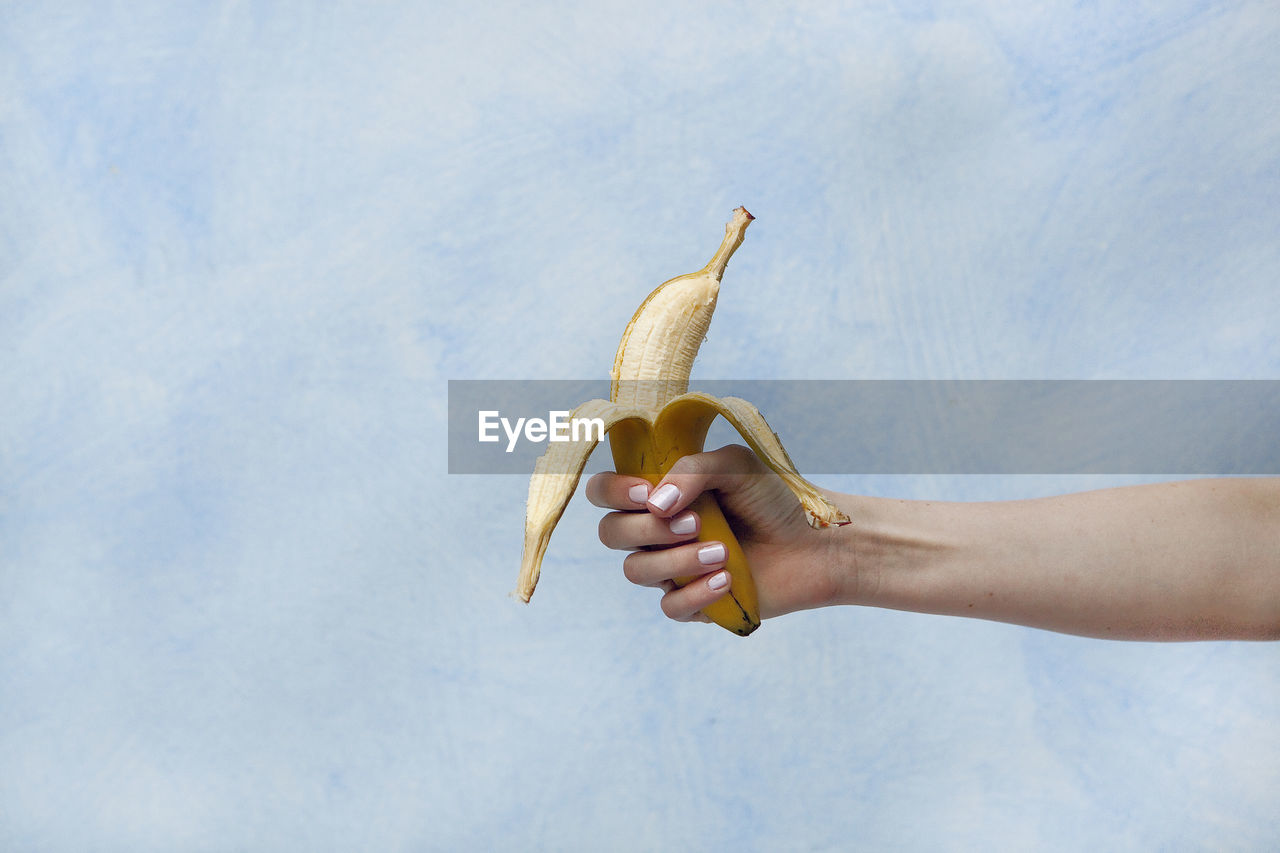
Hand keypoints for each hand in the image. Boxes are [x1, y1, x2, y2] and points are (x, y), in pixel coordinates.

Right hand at [587, 444, 845, 623]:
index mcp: (660, 493)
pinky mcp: (694, 602)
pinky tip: (727, 579)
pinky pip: (670, 607)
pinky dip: (695, 593)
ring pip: (636, 571)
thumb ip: (693, 470)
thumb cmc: (775, 498)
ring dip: (675, 561)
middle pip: (611, 533)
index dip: (613, 493)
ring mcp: (673, 569)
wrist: (817, 543)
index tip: (647, 493)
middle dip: (647, 529)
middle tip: (697, 523)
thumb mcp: (737, 465)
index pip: (604, 492)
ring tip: (722, 552)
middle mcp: (658, 531)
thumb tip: (655, 504)